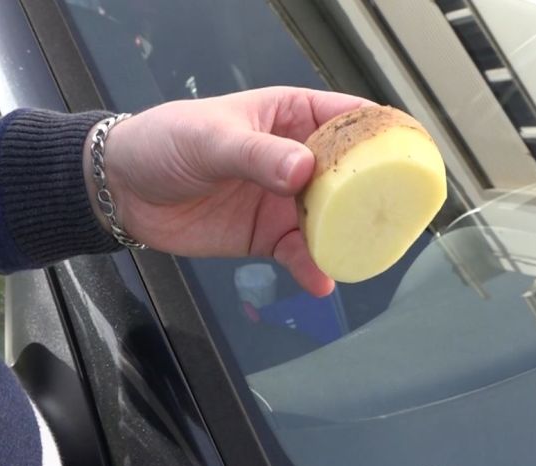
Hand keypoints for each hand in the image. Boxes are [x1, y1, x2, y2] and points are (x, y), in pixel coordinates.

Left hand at [86, 87, 374, 296]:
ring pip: (331, 219)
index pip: (349, 119)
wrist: (123, 190)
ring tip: (364, 254)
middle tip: (398, 216)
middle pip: (351, 176)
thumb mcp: (210, 139)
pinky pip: (299, 252)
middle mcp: (296, 158)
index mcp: (290, 116)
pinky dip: (312, 267)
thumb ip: (257, 155)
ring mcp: (284, 199)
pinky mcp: (268, 236)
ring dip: (347, 237)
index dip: (384, 134)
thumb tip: (303, 172)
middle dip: (375, 195)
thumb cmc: (165, 142)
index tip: (412, 155)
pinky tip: (321, 280)